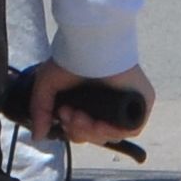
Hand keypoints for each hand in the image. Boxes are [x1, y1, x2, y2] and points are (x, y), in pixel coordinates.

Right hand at [26, 61, 151, 145]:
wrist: (91, 45)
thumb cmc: (70, 59)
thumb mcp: (47, 86)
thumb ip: (40, 111)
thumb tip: (38, 136)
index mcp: (91, 102)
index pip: (84, 129)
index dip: (72, 130)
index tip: (61, 116)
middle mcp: (110, 105)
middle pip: (96, 135)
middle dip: (79, 131)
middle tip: (69, 115)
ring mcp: (127, 105)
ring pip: (110, 134)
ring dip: (91, 132)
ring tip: (79, 116)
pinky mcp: (141, 104)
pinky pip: (131, 128)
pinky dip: (112, 130)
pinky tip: (98, 124)